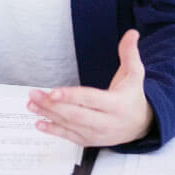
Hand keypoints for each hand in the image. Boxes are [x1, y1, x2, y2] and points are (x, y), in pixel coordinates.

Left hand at [27, 29, 153, 146]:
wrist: (143, 124)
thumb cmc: (133, 95)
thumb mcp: (135, 74)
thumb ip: (130, 53)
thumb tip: (132, 33)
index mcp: (117, 105)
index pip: (91, 100)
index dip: (71, 96)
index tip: (53, 92)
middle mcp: (108, 122)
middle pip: (76, 115)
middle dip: (52, 105)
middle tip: (33, 94)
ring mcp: (98, 134)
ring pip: (70, 126)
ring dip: (48, 115)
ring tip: (31, 104)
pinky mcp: (91, 141)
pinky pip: (70, 137)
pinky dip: (54, 131)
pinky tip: (39, 123)